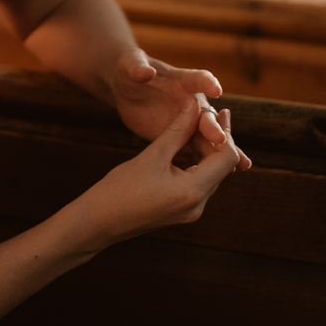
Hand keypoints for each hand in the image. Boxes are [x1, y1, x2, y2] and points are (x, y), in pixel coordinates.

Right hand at [77, 97, 247, 247]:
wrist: (98, 222)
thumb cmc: (120, 188)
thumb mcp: (151, 154)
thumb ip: (177, 129)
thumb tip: (195, 104)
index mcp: (193, 192)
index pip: (227, 158)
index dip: (227, 132)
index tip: (222, 111)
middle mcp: (198, 205)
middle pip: (220, 167)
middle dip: (214, 140)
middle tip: (204, 114)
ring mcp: (190, 211)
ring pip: (209, 174)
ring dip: (203, 150)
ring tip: (191, 126)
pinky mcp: (181, 211)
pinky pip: (197, 183)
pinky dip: (192, 163)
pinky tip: (179, 147)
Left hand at [107, 47, 251, 169]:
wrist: (127, 89)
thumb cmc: (131, 70)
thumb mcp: (130, 64)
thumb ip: (137, 67)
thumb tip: (145, 72)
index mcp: (182, 80)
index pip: (197, 79)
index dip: (207, 83)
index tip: (216, 90)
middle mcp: (192, 102)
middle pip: (206, 115)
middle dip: (214, 127)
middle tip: (221, 138)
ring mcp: (189, 122)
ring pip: (209, 138)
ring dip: (225, 150)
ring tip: (242, 164)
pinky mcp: (182, 138)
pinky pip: (198, 152)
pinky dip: (210, 164)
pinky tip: (225, 177)